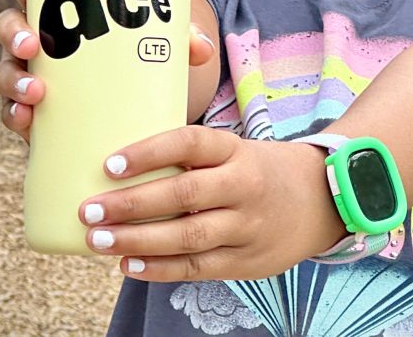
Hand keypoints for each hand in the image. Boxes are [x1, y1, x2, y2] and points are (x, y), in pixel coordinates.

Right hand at [0, 0, 217, 142]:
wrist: (133, 99)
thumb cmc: (136, 48)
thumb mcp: (157, 37)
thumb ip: (177, 38)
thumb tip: (201, 48)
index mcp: (59, 3)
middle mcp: (37, 33)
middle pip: (8, 23)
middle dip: (14, 31)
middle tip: (33, 43)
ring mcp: (30, 71)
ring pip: (5, 70)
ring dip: (13, 80)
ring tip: (36, 92)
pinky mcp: (34, 109)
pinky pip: (13, 111)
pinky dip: (16, 115)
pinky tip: (27, 119)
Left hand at [77, 126, 346, 280]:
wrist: (323, 200)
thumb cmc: (258, 170)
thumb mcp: (234, 150)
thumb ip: (190, 158)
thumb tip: (120, 166)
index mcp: (236, 150)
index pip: (190, 143)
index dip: (149, 152)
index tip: (109, 164)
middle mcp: (244, 185)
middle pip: (184, 195)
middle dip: (131, 204)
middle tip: (89, 210)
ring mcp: (248, 226)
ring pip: (188, 236)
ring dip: (138, 240)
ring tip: (99, 240)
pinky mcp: (247, 260)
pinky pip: (198, 267)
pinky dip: (160, 269)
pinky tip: (128, 265)